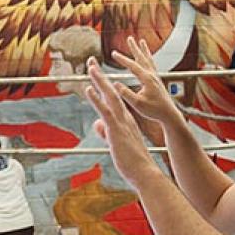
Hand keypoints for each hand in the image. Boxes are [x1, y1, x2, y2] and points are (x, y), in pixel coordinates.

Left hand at [85, 58, 160, 189]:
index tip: (97, 73)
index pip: (112, 99)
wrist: (145, 173)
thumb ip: (106, 131)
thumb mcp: (115, 144)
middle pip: (110, 92)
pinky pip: (105, 111)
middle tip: (90, 62)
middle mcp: (123, 117)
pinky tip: (89, 89)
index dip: (104, 85)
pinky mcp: (116, 130)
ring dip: (98, 80)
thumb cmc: (132, 162)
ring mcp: (120, 122)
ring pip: (109, 96)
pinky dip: (97, 99)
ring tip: (90, 67)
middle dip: (99, 76)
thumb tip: (98, 124)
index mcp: (124, 120)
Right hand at [109, 37, 184, 127]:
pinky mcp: (158, 81)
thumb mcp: (137, 104)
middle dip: (135, 48)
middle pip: (142, 58)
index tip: (113, 53)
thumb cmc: (154, 110)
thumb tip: (115, 84)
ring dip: (144, 50)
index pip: (133, 66)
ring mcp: (156, 78)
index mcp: (147, 79)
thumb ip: (126, 94)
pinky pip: (152, 66)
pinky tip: (147, 59)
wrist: (169, 114)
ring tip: (142, 42)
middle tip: (130, 38)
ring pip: (149, 60)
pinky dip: (148, 59)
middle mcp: (152, 76)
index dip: (123, 59)